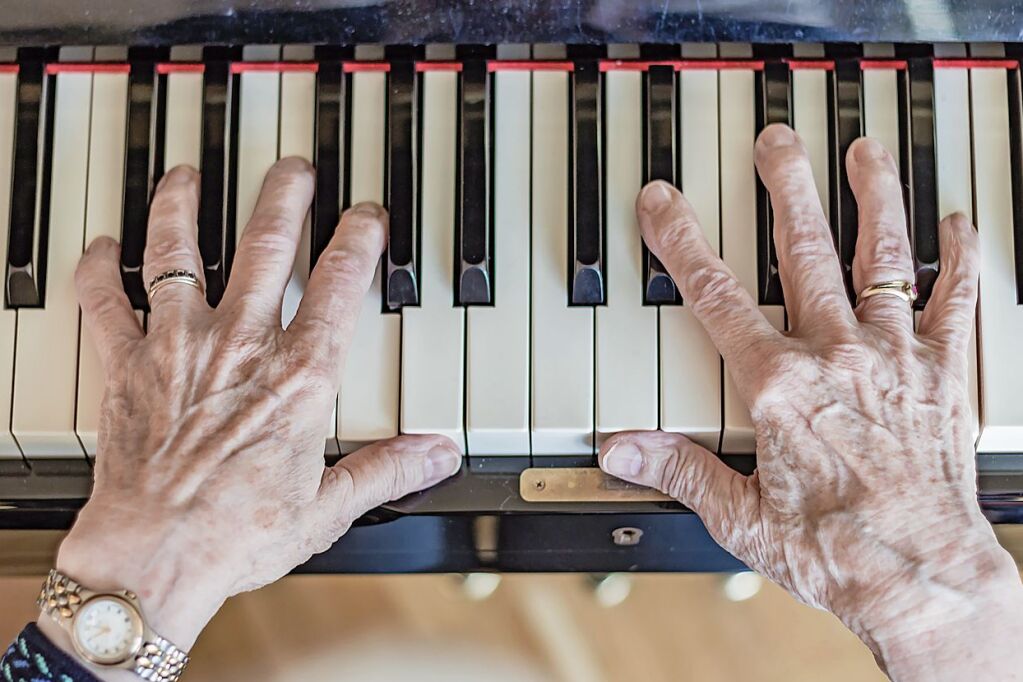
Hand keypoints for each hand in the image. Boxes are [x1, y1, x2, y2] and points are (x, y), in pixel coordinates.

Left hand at [45, 160, 461, 656]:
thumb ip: (386, 469)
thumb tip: (438, 454)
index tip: (365, 216)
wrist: (153, 560)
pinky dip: (100, 268)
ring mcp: (177, 347)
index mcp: (297, 377)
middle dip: (282, 196)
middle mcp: (239, 346)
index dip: (357, 239)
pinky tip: (104, 245)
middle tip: (292, 168)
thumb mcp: (328, 507)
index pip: (338, 284)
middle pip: (263, 245)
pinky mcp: (125, 365)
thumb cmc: (235, 535)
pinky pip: (104, 300)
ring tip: (190, 175)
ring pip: (178, 251)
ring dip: (185, 205)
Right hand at [600, 126, 1022, 678]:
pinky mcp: (945, 374)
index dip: (681, 242)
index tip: (663, 202)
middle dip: (785, 190)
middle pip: (803, 253)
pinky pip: (957, 302)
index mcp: (778, 388)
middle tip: (775, 143)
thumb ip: (677, 469)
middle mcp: (837, 356)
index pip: (715, 297)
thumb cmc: (835, 551)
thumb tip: (620, 449)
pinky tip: (959, 224)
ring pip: (882, 259)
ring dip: (873, 199)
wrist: (922, 579)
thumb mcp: (740, 517)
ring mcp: (896, 358)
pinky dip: (960, 259)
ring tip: (865, 153)